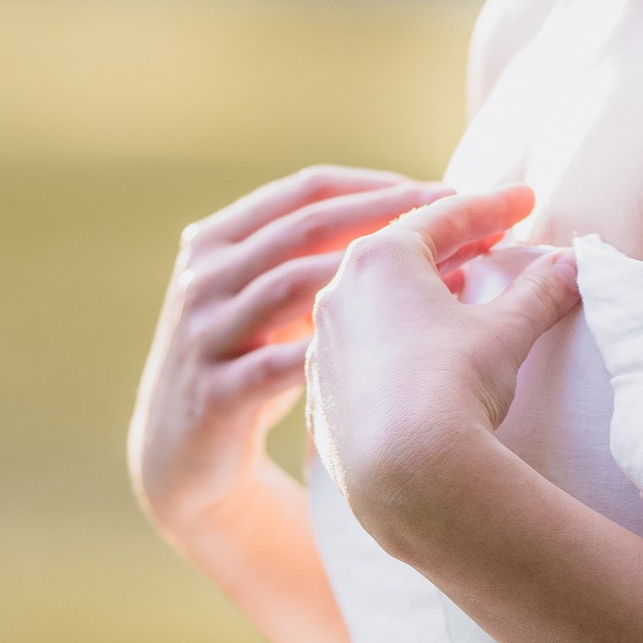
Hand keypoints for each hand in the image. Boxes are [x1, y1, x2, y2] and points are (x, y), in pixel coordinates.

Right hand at [130, 167, 442, 558]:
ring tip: (451, 278)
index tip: (445, 191)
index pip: (308, 190)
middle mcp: (204, 277)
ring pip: (297, 284)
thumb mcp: (262, 301)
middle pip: (309, 227)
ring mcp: (205, 333)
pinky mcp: (216, 393)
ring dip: (377, 278)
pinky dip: (343, 351)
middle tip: (462, 216)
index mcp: (216, 240)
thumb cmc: (245, 365)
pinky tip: (404, 348)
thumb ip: (307, 256)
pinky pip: (284, 362)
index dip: (380, 185)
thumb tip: (412, 215)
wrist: (180, 457)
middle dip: (391, 215)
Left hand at [308, 184, 581, 556]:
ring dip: (421, 288)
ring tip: (462, 287)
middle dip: (454, 242)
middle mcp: (339, 292)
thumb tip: (570, 266)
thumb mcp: (507, 331)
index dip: (492, 206)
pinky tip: (422, 347)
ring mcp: (324, 343)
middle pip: (403, 250)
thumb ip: (539, 291)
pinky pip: (362, 346)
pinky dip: (395, 334)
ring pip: (375, 298)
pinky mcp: (321, 391)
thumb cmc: (453, 386)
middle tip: (496, 238)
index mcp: (380, 259)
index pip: (444, 216)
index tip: (526, 200)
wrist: (405, 474)